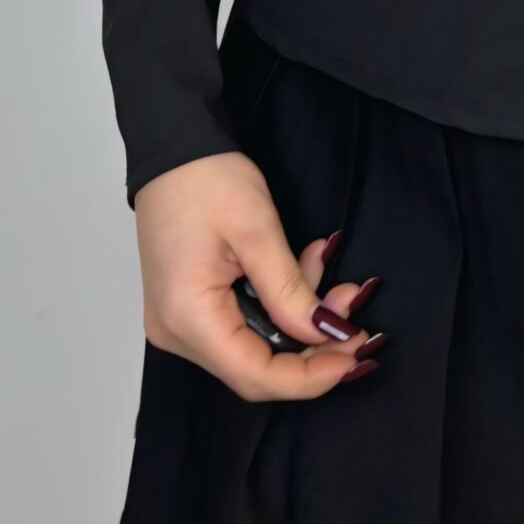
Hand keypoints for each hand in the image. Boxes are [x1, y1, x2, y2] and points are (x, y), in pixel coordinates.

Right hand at [133, 150, 384, 399]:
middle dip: (312, 344)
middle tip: (353, 313)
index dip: (310, 377)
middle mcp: (176, 332)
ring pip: (254, 345)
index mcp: (186, 317)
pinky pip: (242, 323)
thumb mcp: (257, 230)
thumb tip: (326, 335)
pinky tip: (306, 266)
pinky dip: (278, 304)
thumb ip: (290, 291)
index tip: (353, 355)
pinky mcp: (189, 307)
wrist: (170, 146)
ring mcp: (179, 321)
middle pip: (255, 366)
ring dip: (299, 318)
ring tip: (335, 278)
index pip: (255, 376)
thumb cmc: (204, 178)